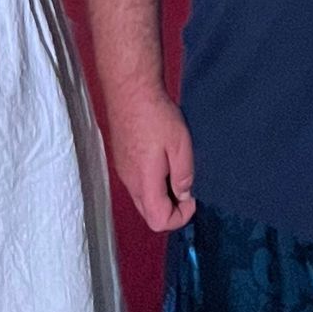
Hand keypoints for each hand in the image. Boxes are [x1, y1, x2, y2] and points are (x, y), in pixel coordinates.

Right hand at [109, 84, 195, 232]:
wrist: (130, 90)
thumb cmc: (156, 115)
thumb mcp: (180, 145)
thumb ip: (183, 175)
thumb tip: (184, 195)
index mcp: (144, 182)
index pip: (159, 221)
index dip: (180, 217)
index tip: (192, 197)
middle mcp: (130, 182)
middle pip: (149, 214)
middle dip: (171, 208)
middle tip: (185, 185)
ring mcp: (123, 171)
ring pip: (142, 198)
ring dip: (161, 193)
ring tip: (175, 168)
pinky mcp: (121, 159)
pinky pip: (137, 182)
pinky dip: (152, 181)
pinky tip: (161, 158)